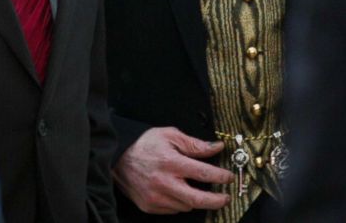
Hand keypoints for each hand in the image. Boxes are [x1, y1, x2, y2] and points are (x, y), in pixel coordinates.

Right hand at [113, 126, 232, 213]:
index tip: (229, 177)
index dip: (220, 176)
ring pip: (186, 206)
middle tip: (226, 197)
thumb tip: (216, 147)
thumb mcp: (169, 136)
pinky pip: (173, 209)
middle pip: (197, 199)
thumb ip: (194, 144)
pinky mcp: (149, 206)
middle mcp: (163, 183)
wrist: (117, 158)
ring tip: (198, 189)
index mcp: (170, 162)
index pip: (202, 173)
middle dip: (216, 201)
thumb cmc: (144, 144)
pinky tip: (179, 191)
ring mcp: (156, 197)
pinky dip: (181, 202)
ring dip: (196, 199)